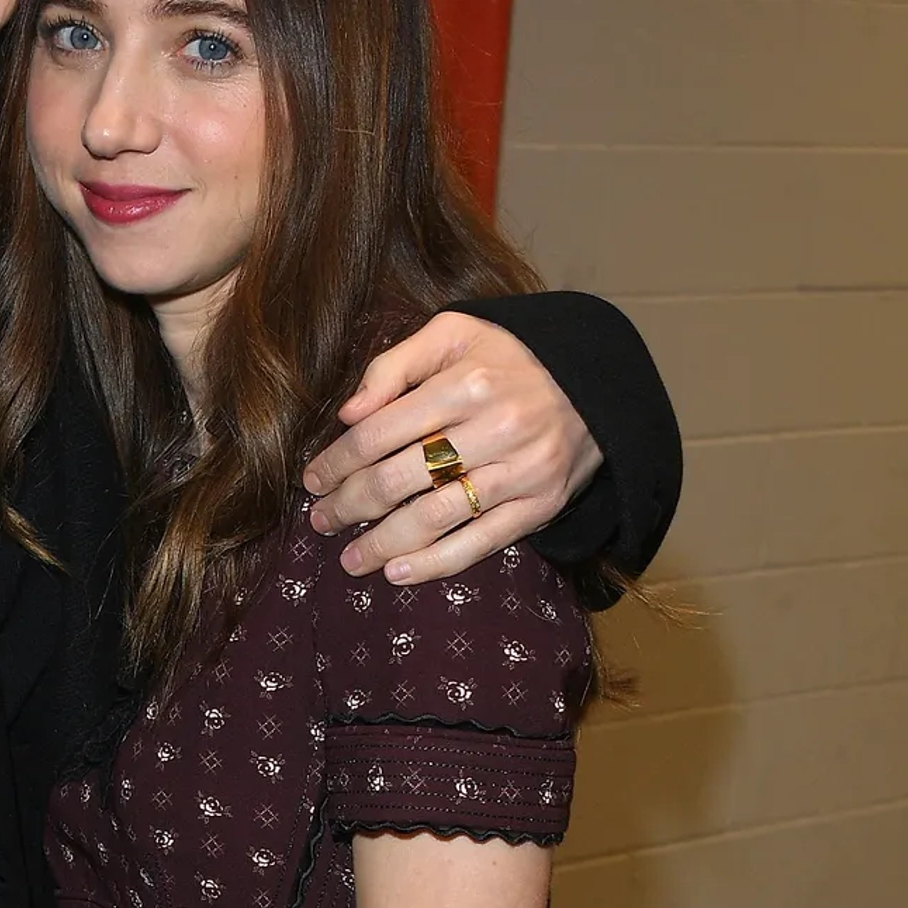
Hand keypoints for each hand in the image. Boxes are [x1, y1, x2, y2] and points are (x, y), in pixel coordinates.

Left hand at [304, 312, 602, 582]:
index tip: (313, 479)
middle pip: (401, 478)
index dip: (338, 461)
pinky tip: (398, 573)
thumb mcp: (453, 334)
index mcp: (466, 382)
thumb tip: (348, 413)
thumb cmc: (507, 358)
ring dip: (384, 544)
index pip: (380, 432)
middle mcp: (496, 428)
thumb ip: (395, 364)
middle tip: (322, 520)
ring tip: (350, 559)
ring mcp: (521, 471)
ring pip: (437, 518)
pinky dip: (436, 563)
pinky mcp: (540, 505)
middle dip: (351, 505)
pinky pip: (481, 543)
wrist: (594, 383)